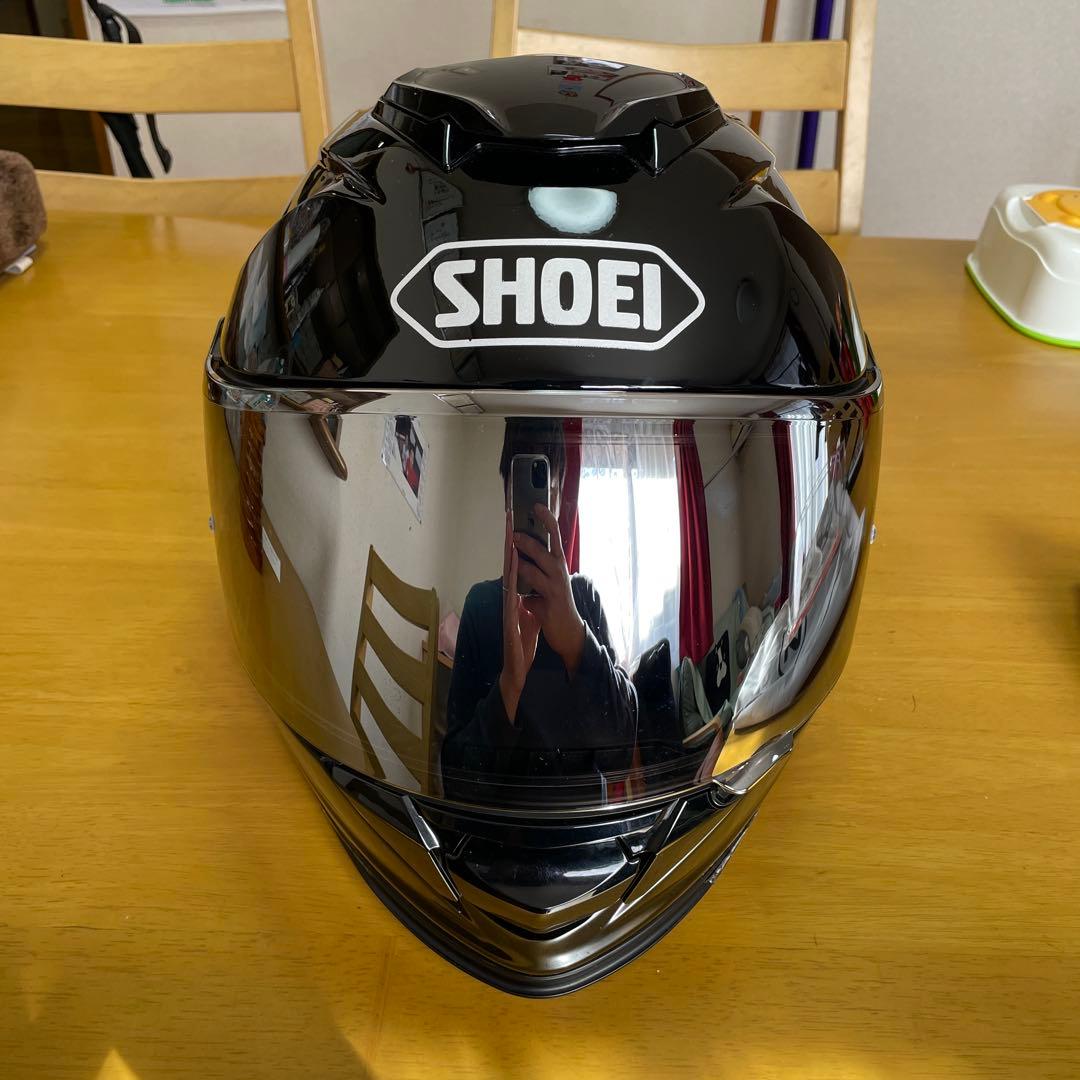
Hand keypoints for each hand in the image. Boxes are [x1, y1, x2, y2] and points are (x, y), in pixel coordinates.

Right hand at [499, 511, 540, 721]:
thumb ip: (529, 600)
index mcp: (516, 597)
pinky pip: (510, 598)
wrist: (517, 671)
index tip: (518, 523)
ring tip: (511, 533)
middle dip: (511, 541)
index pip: (516, 566)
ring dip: (508, 556)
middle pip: (509, 566)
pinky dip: (511, 582)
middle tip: (511, 516)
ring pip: (508, 578)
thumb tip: (530, 586)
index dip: (516, 545)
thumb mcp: (530, 617)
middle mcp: (509, 599)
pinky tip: (511, 569)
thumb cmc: (523, 644)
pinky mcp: (509, 622)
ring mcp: (508, 610)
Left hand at [513, 504, 585, 677]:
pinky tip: (519, 595)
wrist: (569, 632)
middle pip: (544, 552)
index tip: (536, 506)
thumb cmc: (556, 603)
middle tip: (514, 534)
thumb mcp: (549, 581)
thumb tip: (517, 556)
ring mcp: (556, 588)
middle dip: (528, 542)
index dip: (547, 520)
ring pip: (536, 572)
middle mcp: (560, 572)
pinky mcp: (551, 605)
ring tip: (510, 556)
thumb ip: (536, 568)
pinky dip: (523, 594)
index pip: (555, 537)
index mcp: (559, 563)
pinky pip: (532, 596)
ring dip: (521, 564)